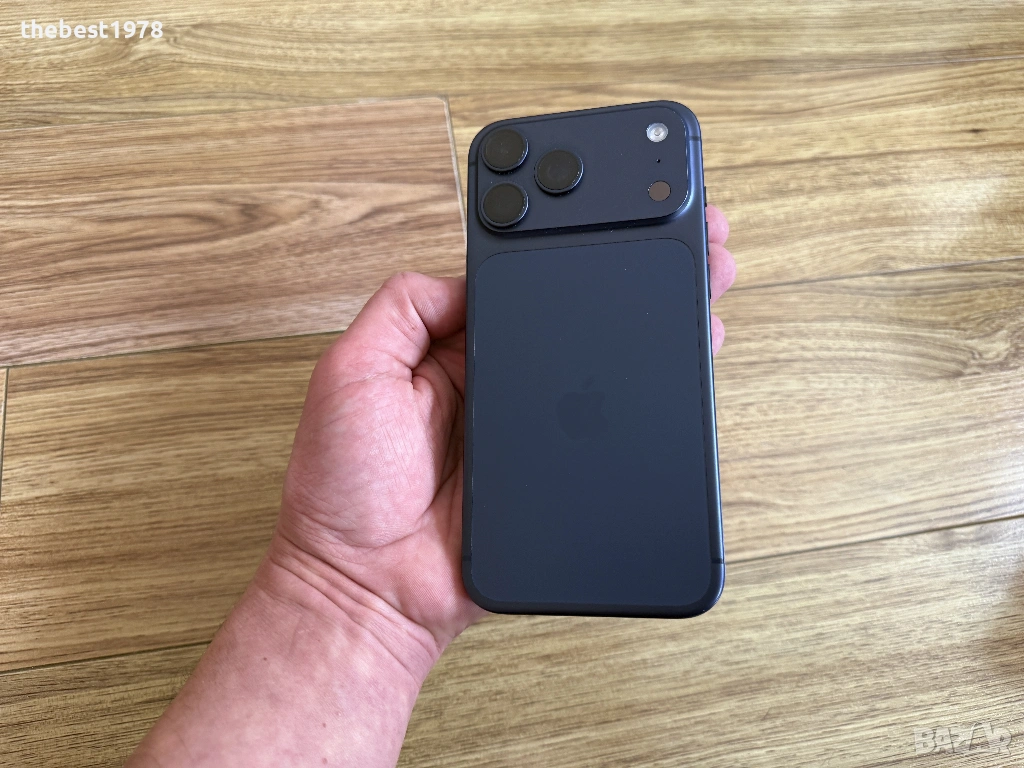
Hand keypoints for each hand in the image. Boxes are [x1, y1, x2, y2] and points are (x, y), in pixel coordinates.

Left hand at [272, 205, 736, 668]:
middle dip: (625, 278)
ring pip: (600, 374)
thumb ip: (400, 311)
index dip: (558, 247)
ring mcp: (531, 431)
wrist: (371, 587)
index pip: (514, 285)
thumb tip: (463, 273)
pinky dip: (645, 408)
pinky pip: (607, 436)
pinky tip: (683, 368)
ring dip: (650, 333)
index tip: (602, 211)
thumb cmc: (344, 489)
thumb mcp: (348, 372)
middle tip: (682, 238)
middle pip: (571, 321)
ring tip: (700, 287)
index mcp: (449, 351)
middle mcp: (495, 383)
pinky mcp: (555, 476)